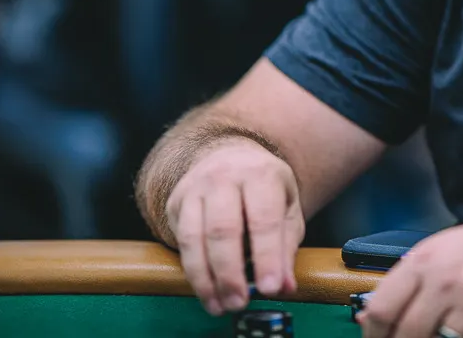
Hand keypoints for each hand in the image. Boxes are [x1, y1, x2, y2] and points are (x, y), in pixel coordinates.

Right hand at [166, 137, 304, 315]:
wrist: (229, 157)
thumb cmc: (263, 188)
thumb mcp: (287, 208)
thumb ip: (287, 246)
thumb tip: (284, 285)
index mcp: (260, 173)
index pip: (263, 219)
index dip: (267, 256)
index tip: (270, 288)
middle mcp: (224, 176)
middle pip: (223, 229)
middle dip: (230, 273)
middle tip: (240, 303)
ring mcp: (195, 187)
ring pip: (194, 238)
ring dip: (206, 279)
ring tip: (221, 305)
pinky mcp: (175, 202)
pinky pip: (181, 242)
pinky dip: (193, 272)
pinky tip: (207, 290)